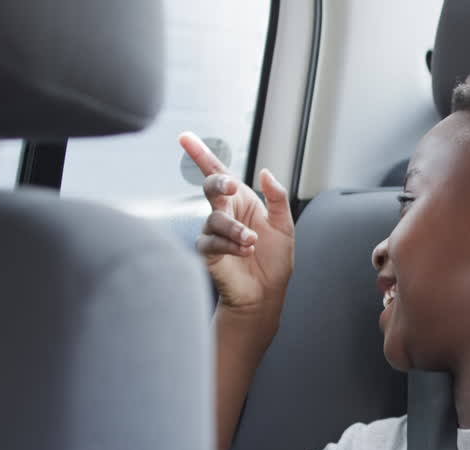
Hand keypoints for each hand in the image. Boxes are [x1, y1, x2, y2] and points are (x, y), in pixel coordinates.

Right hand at [179, 131, 294, 314]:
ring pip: (215, 218)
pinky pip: (212, 241)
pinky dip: (231, 245)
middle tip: (229, 187)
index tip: (185, 137)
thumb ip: (277, 198)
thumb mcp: (284, 225)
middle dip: (218, 183)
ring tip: (251, 242)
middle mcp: (224, 212)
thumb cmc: (273, 260)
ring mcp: (213, 232)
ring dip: (235, 229)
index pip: (218, 173)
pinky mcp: (208, 252)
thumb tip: (266, 172)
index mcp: (241, 201)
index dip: (201, 154)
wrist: (266, 293)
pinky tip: (246, 252)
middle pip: (211, 187)